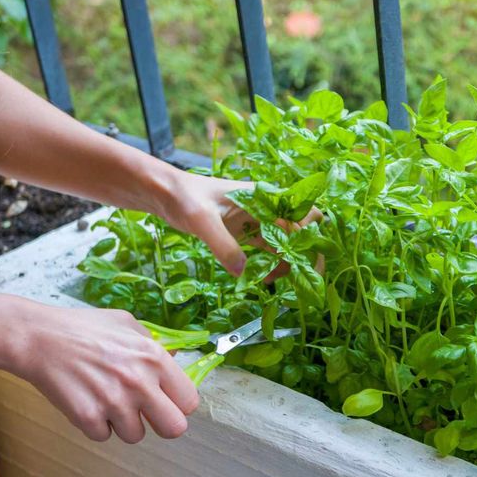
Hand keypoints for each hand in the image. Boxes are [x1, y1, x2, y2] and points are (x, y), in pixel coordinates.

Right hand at [12, 304, 198, 442]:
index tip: (168, 400)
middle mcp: (139, 382)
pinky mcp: (88, 418)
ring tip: (106, 398)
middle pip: (174, 429)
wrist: (39, 337)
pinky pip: (104, 436)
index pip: (189, 401)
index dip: (178, 402)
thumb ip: (153, 344)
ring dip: (123, 423)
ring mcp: (113, 402)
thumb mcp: (127, 323)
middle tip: (146, 413)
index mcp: (154, 358)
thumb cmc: (82, 328)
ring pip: (135, 436)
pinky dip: (96, 424)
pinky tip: (87, 400)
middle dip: (161, 423)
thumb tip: (173, 362)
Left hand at [163, 172, 321, 275]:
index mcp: (265, 198)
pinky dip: (272, 265)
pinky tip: (261, 280)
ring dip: (288, 263)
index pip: (304, 217)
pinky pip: (269, 251)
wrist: (166, 194)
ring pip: (288, 244)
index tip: (302, 263)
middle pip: (304, 231)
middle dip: (306, 254)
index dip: (309, 239)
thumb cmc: (185, 197)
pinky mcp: (247, 233)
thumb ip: (223, 245)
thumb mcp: (201, 220)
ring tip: (274, 283)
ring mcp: (259, 221)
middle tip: (300, 279)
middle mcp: (268, 209)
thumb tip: (243, 273)